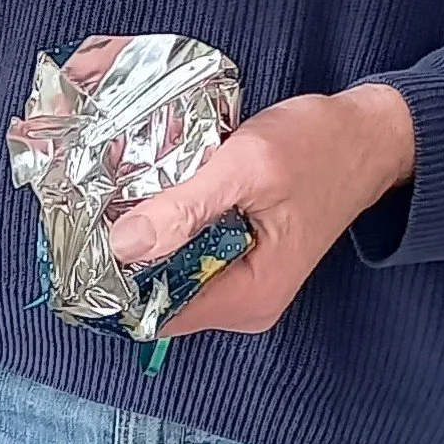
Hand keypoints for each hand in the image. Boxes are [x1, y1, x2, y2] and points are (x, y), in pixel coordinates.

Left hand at [108, 81, 415, 337]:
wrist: (368, 133)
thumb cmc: (316, 146)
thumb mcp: (248, 166)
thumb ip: (187, 207)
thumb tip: (121, 245)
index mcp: (246, 297)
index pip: (156, 309)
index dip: (112, 276)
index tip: (76, 231)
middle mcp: (240, 302)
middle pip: (158, 291)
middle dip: (123, 249)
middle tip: (86, 198)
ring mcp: (240, 279)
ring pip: (169, 267)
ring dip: (143, 230)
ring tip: (110, 186)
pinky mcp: (239, 253)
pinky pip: (187, 248)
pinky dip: (166, 220)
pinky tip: (149, 185)